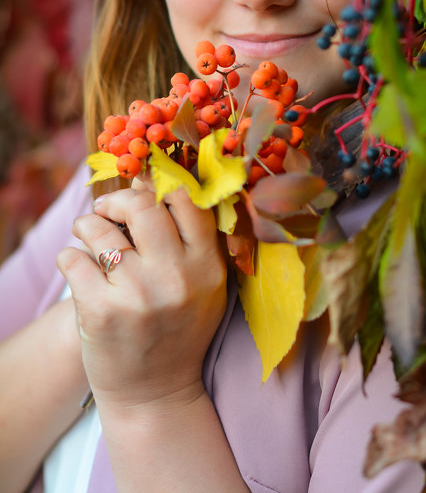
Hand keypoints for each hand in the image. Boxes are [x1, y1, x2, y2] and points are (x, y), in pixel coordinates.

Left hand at [57, 185, 226, 409]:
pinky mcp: (102, 312)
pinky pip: (73, 258)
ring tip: (87, 236)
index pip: (187, 199)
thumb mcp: (202, 285)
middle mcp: (176, 278)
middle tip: (107, 211)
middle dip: (117, 200)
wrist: (156, 395)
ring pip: (99, 229)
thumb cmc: (177, 329)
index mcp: (207, 266)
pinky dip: (70, 257)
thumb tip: (145, 177)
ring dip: (87, 226)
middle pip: (141, 205)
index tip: (143, 189)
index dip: (159, 184)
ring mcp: (138, 295)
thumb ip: (186, 236)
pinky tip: (79, 269)